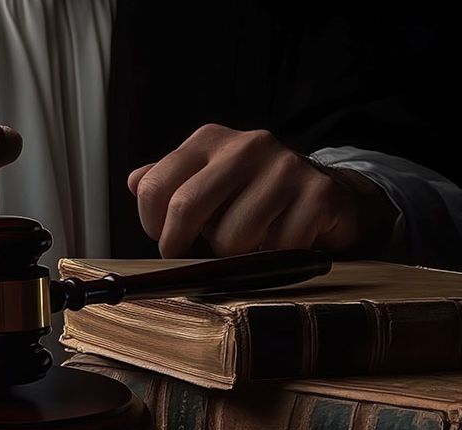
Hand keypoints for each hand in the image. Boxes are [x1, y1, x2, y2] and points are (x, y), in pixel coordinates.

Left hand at [127, 124, 396, 257]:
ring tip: (249, 241)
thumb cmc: (254, 194)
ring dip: (237, 254)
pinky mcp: (317, 193)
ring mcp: (285, 167)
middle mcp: (247, 145)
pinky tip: (283, 242)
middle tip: (188, 258)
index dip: (152, 224)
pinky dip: (277, 257)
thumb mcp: (208, 181)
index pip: (155, 185)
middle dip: (180, 243)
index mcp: (210, 140)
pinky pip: (277, 248)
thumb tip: (135, 182)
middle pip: (187, 207)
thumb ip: (170, 182)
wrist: (327, 193)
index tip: (164, 240)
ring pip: (233, 237)